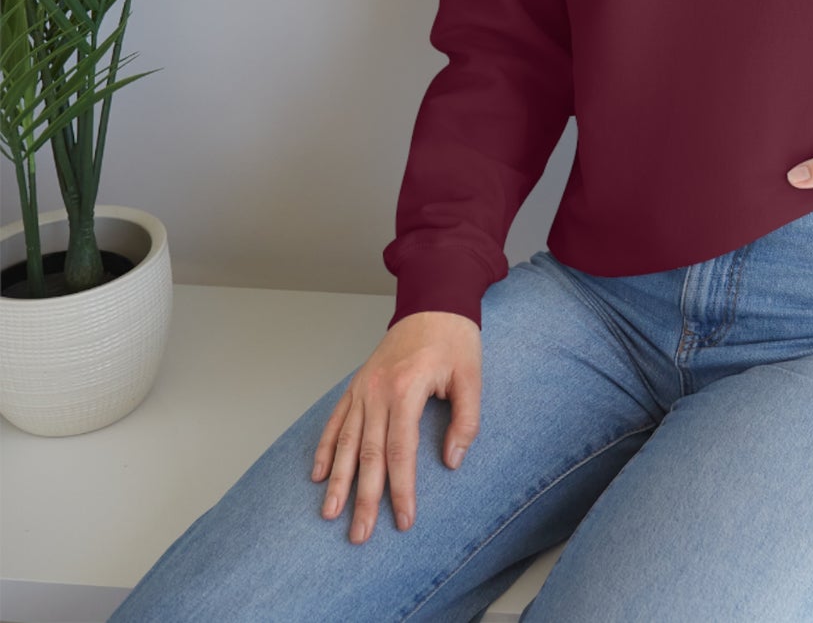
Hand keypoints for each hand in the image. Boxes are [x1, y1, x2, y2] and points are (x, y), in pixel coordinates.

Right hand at [312, 310, 480, 543]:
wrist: (434, 300)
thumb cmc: (455, 338)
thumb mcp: (471, 377)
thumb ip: (466, 421)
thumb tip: (452, 462)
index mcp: (407, 389)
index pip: (401, 451)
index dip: (401, 489)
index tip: (403, 520)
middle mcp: (378, 391)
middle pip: (368, 454)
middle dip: (363, 497)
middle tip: (359, 534)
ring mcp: (364, 387)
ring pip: (345, 441)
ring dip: (337, 480)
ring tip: (330, 513)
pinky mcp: (358, 384)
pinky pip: (336, 419)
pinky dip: (325, 447)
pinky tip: (318, 473)